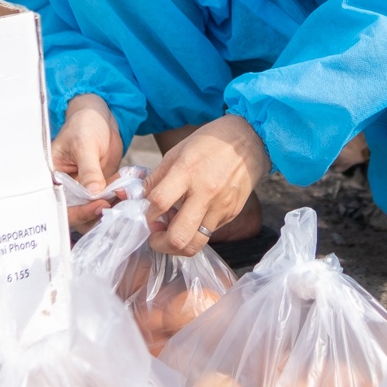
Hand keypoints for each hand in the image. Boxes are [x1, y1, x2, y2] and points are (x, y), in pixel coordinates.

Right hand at [54, 95, 123, 231]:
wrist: (100, 117)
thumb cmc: (83, 125)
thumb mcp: (85, 145)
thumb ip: (89, 169)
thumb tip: (94, 192)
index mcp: (55, 180)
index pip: (63, 206)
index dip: (80, 212)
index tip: (100, 205)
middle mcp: (68, 189)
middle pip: (80, 215)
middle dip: (98, 214)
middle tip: (117, 207)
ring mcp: (85, 190)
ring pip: (96, 211)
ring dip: (113, 207)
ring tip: (127, 198)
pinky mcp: (101, 187)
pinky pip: (110, 199)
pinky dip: (121, 197)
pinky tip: (131, 189)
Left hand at [142, 115, 269, 255]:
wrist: (248, 141)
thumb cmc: (209, 144)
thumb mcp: (176, 152)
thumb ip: (156, 178)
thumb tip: (138, 199)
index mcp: (186, 171)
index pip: (159, 203)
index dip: (146, 215)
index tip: (146, 215)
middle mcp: (205, 192)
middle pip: (178, 237)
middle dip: (159, 244)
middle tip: (154, 237)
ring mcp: (220, 206)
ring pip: (195, 244)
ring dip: (177, 246)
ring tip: (171, 233)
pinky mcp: (231, 214)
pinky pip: (208, 233)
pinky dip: (194, 232)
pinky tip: (190, 220)